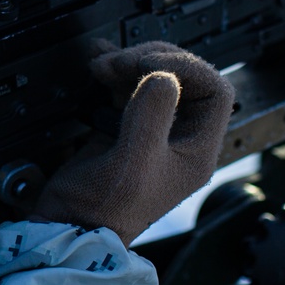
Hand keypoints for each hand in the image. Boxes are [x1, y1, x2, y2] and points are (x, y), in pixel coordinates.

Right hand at [32, 41, 234, 245]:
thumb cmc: (106, 208)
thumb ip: (152, 117)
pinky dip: (114, 72)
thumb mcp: (134, 163)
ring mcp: (152, 129)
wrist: (69, 223)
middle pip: (184, 78)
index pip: (214, 91)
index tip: (149, 63)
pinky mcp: (124, 126)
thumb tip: (162, 76)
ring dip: (128, 63)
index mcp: (196, 150)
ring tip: (101, 63)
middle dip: (150, 61)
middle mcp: (179, 137)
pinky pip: (128, 87)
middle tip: (118, 62)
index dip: (186, 68)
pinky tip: (97, 64)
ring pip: (154, 78)